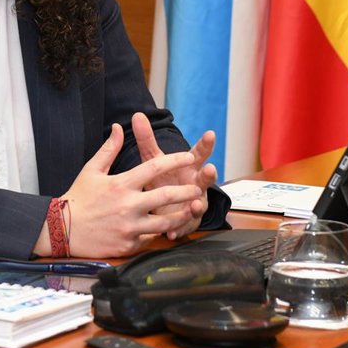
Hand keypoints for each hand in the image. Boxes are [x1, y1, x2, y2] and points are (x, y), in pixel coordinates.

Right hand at [42, 124, 203, 257]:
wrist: (62, 229)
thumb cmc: (78, 197)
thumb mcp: (92, 170)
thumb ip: (109, 149)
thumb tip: (118, 127)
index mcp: (121, 184)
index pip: (154, 167)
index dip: (174, 160)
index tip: (189, 156)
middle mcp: (128, 205)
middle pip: (166, 196)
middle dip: (186, 191)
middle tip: (198, 187)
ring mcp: (129, 227)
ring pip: (164, 222)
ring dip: (180, 215)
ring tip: (191, 209)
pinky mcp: (128, 245)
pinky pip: (150, 239)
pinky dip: (158, 233)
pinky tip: (167, 228)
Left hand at [132, 112, 216, 239]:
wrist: (164, 205)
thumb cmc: (162, 178)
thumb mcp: (152, 159)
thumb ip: (146, 139)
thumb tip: (137, 114)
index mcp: (189, 167)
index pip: (199, 153)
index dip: (205, 144)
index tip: (210, 134)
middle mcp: (195, 184)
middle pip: (205, 178)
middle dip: (209, 174)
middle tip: (211, 169)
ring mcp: (194, 204)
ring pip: (198, 205)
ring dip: (196, 204)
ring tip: (194, 204)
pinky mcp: (185, 222)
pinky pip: (183, 227)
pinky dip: (178, 229)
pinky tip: (172, 232)